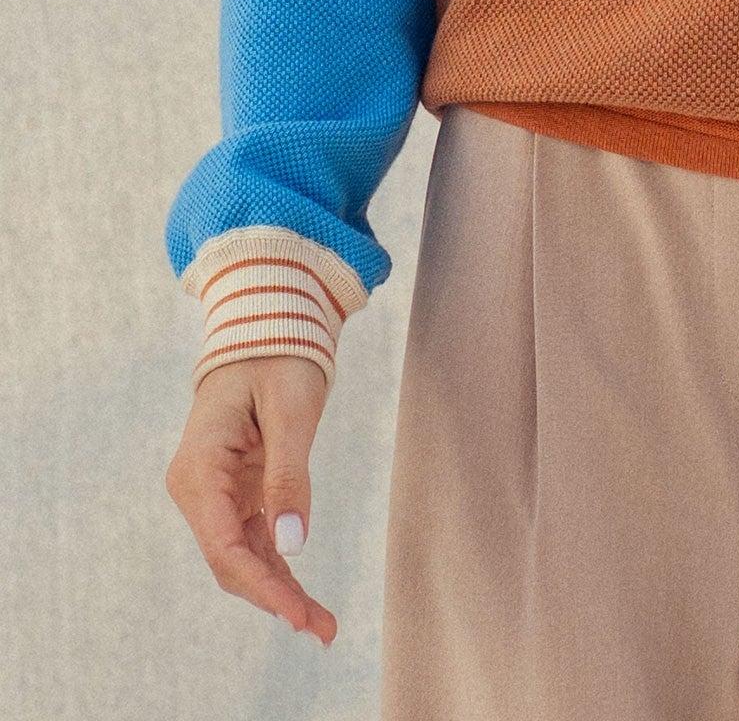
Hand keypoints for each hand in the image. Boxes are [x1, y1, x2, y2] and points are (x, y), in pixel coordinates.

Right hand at [165, 356, 336, 644]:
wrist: (267, 328)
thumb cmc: (278, 357)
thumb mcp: (291, 411)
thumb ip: (289, 475)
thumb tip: (293, 544)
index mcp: (199, 466)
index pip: (224, 544)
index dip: (261, 585)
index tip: (297, 614)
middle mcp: (197, 487)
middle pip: (231, 560)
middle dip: (274, 597)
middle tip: (321, 629)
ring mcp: (213, 494)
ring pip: (242, 559)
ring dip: (279, 591)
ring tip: (322, 624)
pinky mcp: (233, 494)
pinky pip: (253, 541)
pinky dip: (278, 567)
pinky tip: (304, 596)